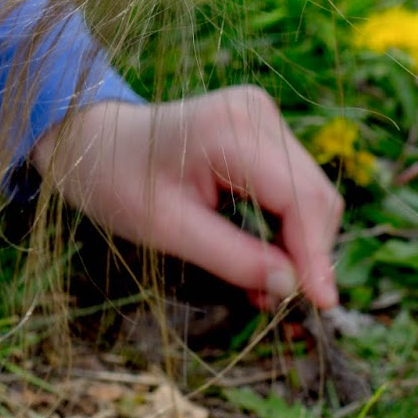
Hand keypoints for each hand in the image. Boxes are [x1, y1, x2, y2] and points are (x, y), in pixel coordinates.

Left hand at [30, 89, 341, 308]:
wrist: (95, 141)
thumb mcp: (168, 229)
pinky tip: (263, 254)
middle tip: (275, 302)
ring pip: (311, 192)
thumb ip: (233, 257)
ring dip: (298, 242)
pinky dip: (286, 224)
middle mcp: (255, 113)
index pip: (300, 197)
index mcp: (228, 130)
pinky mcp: (261, 128)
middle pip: (314, 195)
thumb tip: (292, 287)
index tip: (321, 304)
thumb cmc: (118, 181)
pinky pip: (294, 184)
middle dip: (306, 253)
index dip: (315, 253)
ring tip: (263, 284)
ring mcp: (261, 115)